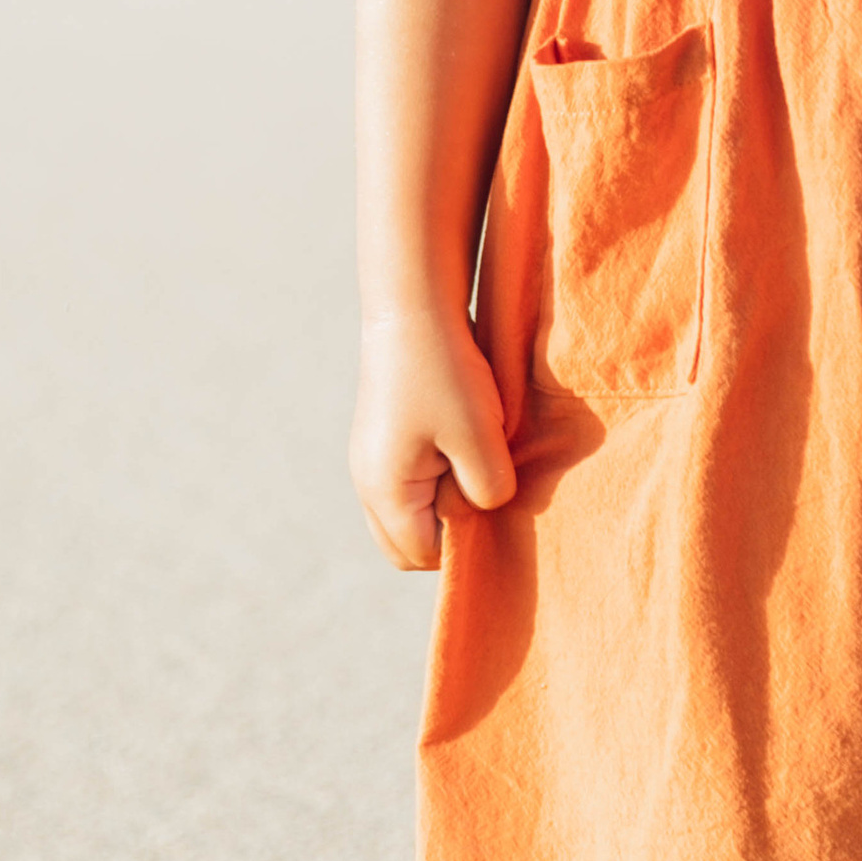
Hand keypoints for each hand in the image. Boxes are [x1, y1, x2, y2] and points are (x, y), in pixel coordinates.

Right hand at [350, 306, 516, 570]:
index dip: (465, 544)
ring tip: (474, 461)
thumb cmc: (446, 373)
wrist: (413, 303)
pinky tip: (463, 442)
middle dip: (449, 533)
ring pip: (410, 512)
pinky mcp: (383, 437)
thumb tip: (486, 512)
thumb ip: (488, 493)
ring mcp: (371, 460)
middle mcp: (367, 484)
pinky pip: (410, 482)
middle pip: (408, 545)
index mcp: (385, 493)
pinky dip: (437, 477)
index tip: (493, 506)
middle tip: (484, 490)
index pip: (424, 556)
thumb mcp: (480, 439)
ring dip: (444, 502)